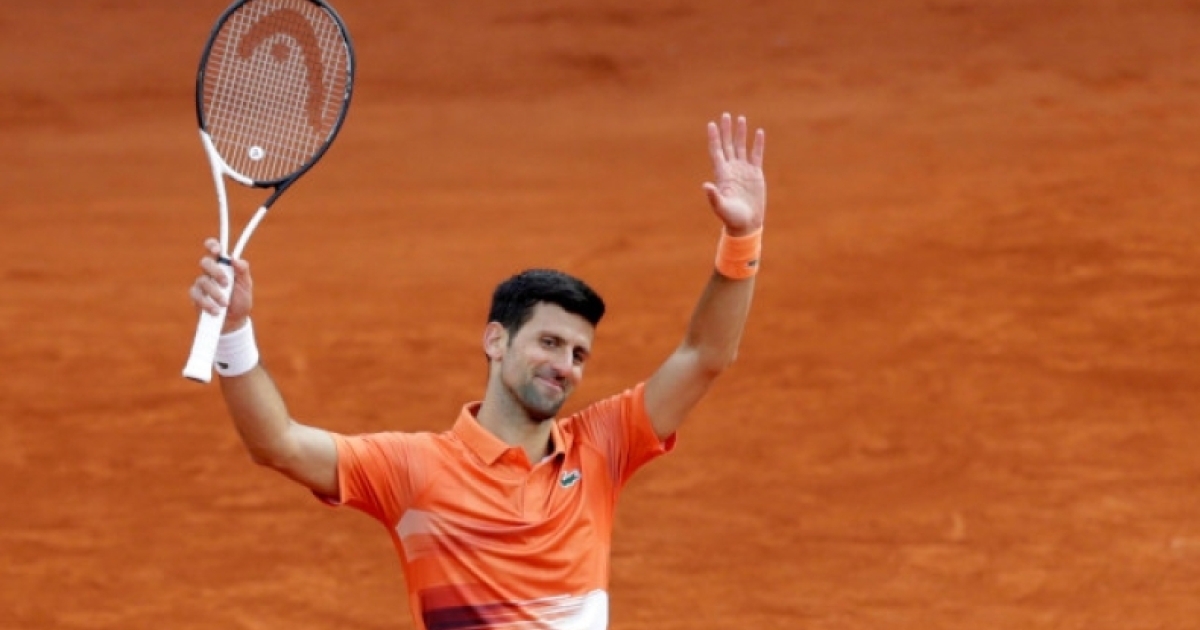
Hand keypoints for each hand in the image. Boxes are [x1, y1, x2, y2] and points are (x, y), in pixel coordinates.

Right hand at [189, 238, 253, 332]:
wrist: (234, 321)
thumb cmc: (240, 301)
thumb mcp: (246, 286)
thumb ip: (243, 271)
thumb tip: (235, 259)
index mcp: (223, 265)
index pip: (214, 249)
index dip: (213, 246)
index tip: (218, 251)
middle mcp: (210, 272)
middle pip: (205, 262)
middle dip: (216, 272)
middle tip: (226, 283)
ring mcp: (202, 284)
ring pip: (202, 280)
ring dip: (215, 293)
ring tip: (225, 303)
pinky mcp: (196, 297)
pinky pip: (197, 296)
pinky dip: (207, 303)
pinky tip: (216, 310)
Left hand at [702, 113, 765, 235]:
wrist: (746, 223)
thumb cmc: (731, 218)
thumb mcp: (721, 207)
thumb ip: (713, 196)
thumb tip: (705, 186)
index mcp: (722, 175)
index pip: (716, 151)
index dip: (714, 138)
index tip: (711, 125)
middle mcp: (732, 169)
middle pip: (727, 145)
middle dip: (726, 130)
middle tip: (725, 115)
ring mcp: (743, 170)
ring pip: (741, 147)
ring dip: (740, 133)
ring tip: (741, 119)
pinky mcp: (755, 174)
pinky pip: (756, 155)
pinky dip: (758, 144)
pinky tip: (759, 132)